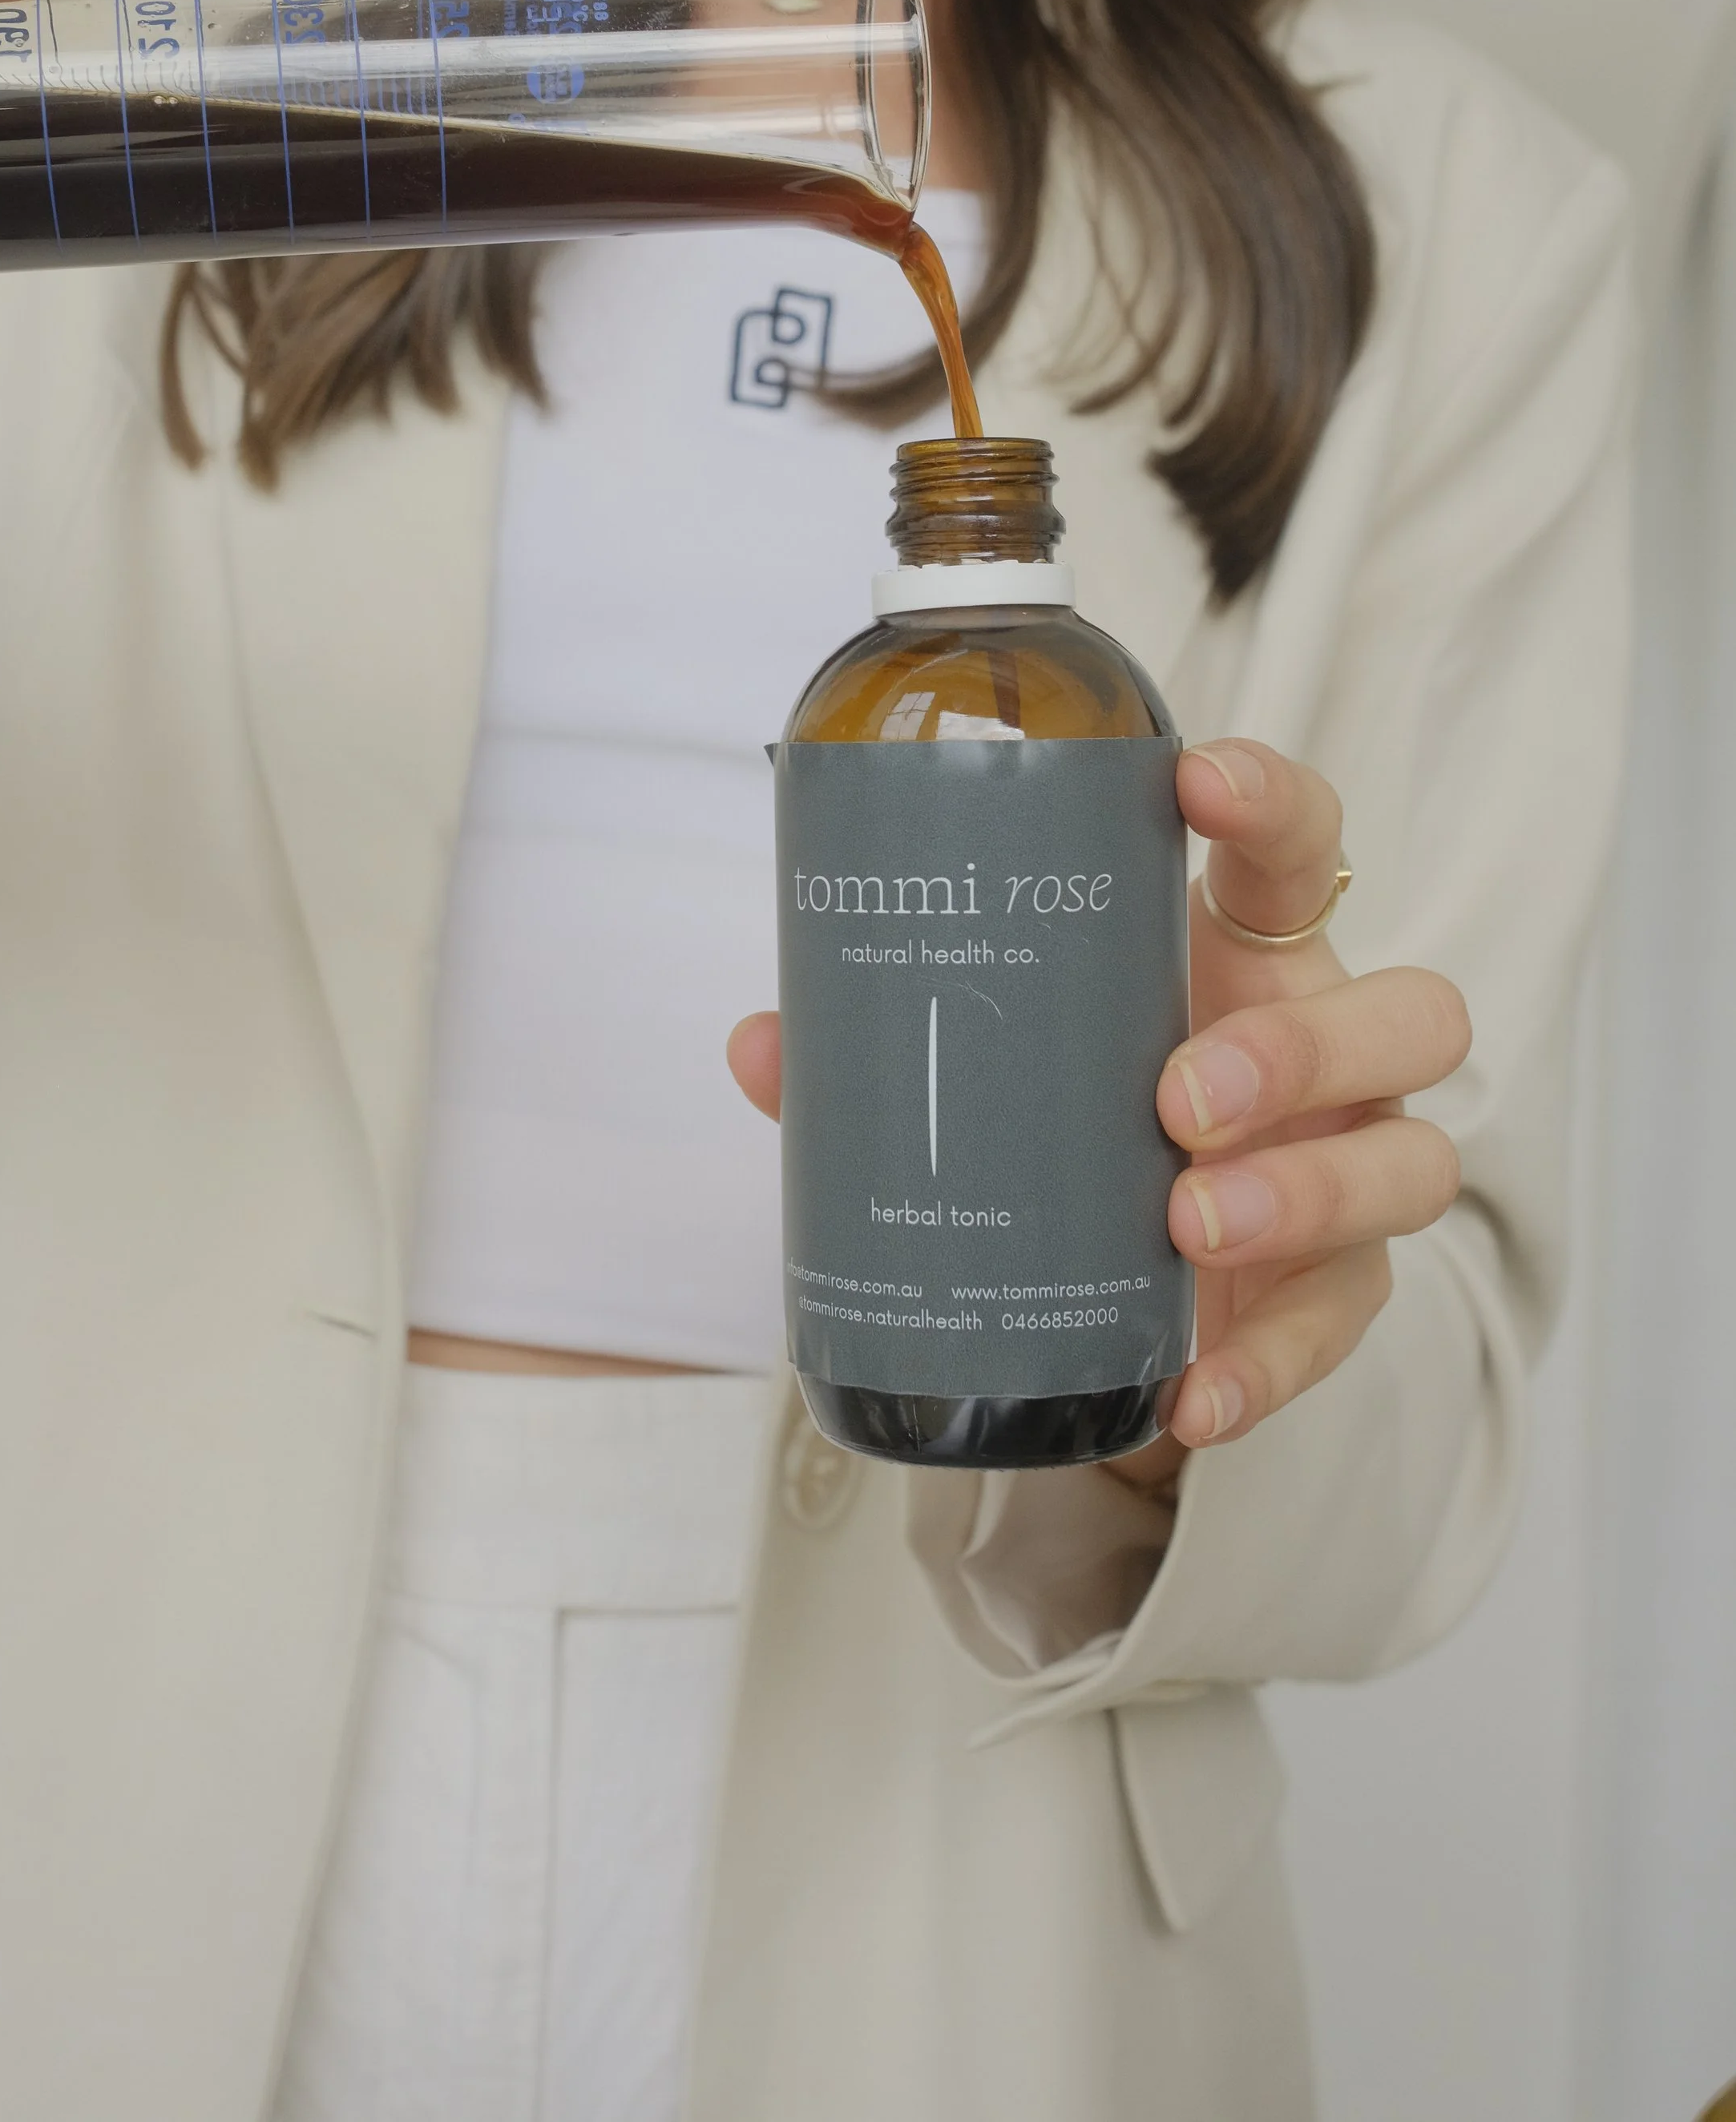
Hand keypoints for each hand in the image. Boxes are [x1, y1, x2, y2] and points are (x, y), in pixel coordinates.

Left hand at [726, 736, 1469, 1489]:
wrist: (1124, 1268)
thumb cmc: (1076, 1103)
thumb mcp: (994, 1056)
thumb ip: (884, 1045)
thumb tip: (765, 1043)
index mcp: (1246, 955)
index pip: (1299, 843)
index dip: (1271, 797)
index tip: (1193, 783)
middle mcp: (1330, 1051)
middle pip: (1407, 1013)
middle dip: (1300, 1048)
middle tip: (1176, 1095)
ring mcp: (1350, 1171)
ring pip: (1410, 1165)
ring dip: (1305, 1192)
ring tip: (1188, 1222)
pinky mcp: (1334, 1293)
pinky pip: (1337, 1327)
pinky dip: (1267, 1366)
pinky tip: (1192, 1390)